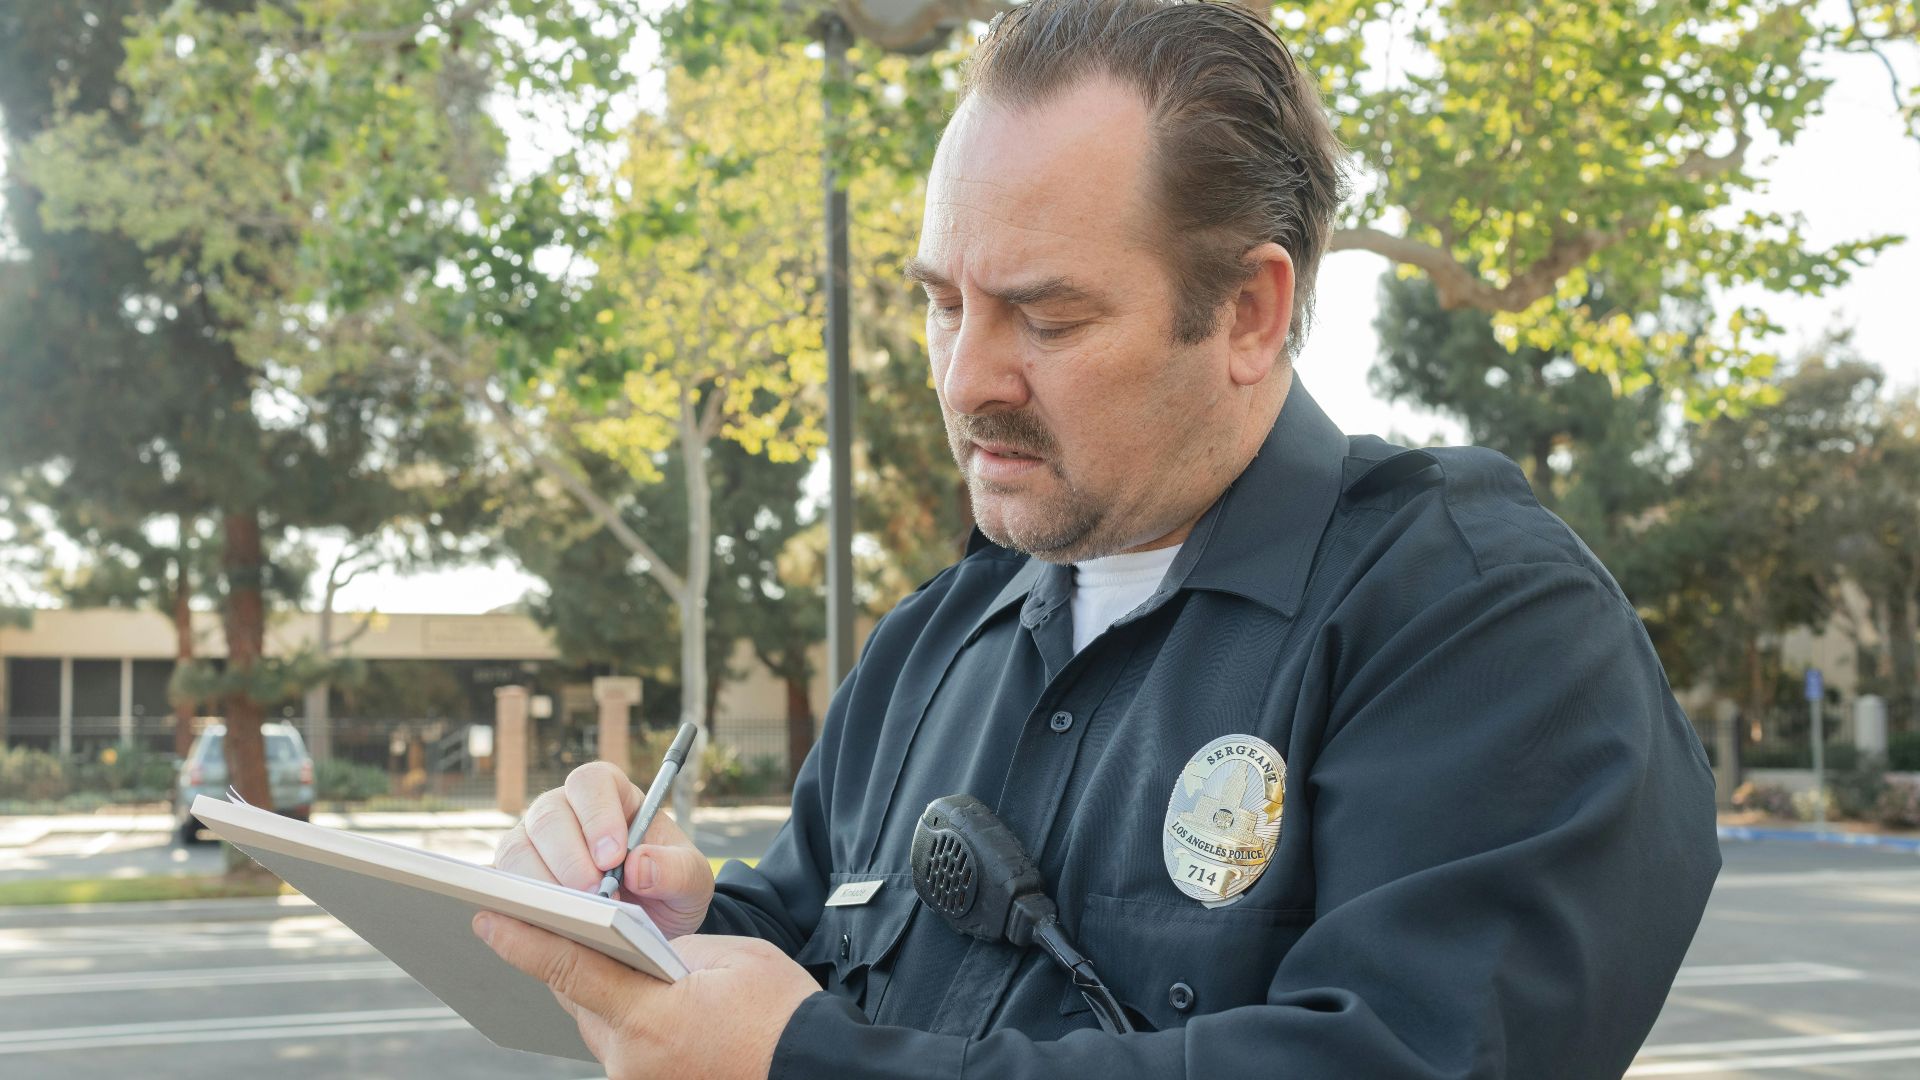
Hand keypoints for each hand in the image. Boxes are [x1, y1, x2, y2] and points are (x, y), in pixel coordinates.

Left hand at [474, 911, 818, 1079]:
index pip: (571, 969)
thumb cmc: (783, 1010)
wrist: (816, 1068)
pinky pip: (620, 1046)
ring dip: (598, 993)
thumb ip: (669, 950)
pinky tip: (642, 1001)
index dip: (525, 940)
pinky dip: (623, 1019)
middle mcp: (632, 1059)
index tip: (488, 918)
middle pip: (577, 998)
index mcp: (651, 1017)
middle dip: (567, 960)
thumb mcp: (728, 959)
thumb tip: (635, 947)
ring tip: (608, 958)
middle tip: (546, 920)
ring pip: (597, 1024)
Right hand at [493, 761, 715, 937]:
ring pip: (517, 848)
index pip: (591, 783)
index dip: (597, 815)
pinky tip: (546, 925)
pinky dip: (519, 905)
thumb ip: (676, 870)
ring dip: (543, 883)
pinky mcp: (515, 878)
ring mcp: (534, 842)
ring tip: (575, 915)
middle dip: (570, 857)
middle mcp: (565, 811)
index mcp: (610, 794)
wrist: (652, 923)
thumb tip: (639, 866)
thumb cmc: (668, 887)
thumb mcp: (692, 881)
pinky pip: (503, 885)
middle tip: (595, 894)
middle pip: (548, 815)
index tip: (613, 856)